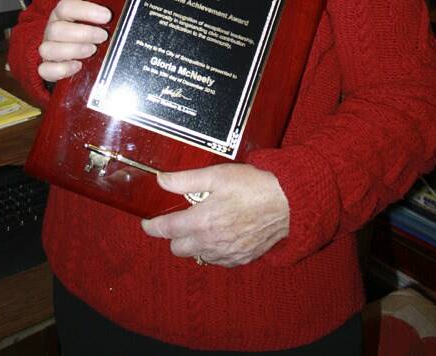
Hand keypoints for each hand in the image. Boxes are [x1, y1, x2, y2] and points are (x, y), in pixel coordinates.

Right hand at [38, 0, 110, 81]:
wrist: (75, 55)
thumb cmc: (89, 34)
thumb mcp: (95, 21)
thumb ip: (103, 17)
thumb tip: (115, 15)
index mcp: (62, 15)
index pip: (66, 7)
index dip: (86, 11)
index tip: (106, 16)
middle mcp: (53, 31)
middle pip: (56, 29)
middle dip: (83, 33)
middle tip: (102, 36)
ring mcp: (48, 50)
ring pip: (47, 49)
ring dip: (72, 50)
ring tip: (92, 50)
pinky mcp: (47, 68)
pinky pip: (45, 70)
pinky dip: (62, 69)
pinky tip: (78, 66)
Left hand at [141, 163, 288, 267]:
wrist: (288, 203)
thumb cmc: (254, 185)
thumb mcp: (217, 175)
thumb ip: (185, 180)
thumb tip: (161, 180)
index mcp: (201, 221)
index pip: (166, 230)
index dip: (152, 226)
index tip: (146, 223)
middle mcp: (211, 243)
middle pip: (178, 249)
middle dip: (174, 236)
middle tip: (181, 218)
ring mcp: (226, 254)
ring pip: (198, 256)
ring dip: (195, 243)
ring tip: (204, 224)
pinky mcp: (241, 259)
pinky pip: (218, 260)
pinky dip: (214, 250)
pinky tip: (221, 234)